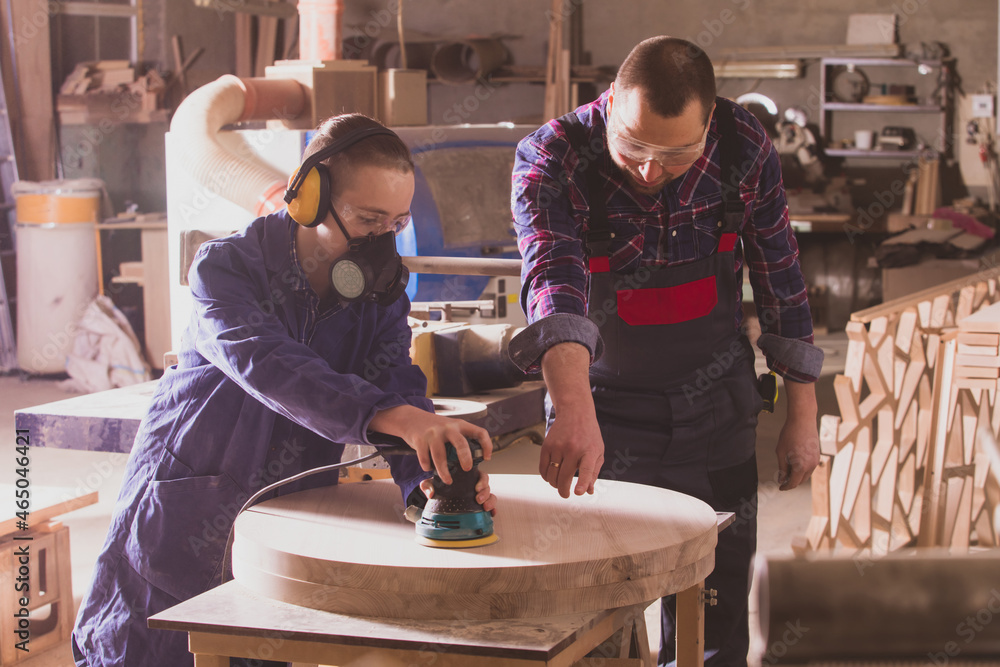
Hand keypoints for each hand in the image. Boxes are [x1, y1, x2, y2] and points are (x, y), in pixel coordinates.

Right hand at [370, 405, 491, 483]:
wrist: (411, 418)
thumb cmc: (434, 427)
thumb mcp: (451, 427)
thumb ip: (460, 439)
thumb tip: (472, 458)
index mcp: (459, 425)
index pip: (479, 432)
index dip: (487, 445)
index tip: (487, 458)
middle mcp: (448, 428)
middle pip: (461, 443)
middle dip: (465, 458)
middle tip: (467, 469)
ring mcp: (433, 433)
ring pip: (440, 456)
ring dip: (444, 471)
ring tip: (448, 480)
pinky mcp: (420, 440)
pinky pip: (425, 458)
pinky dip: (427, 467)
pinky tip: (428, 468)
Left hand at [421, 469, 496, 515]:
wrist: (438, 497)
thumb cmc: (439, 487)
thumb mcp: (432, 484)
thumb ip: (428, 485)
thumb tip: (431, 493)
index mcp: (467, 477)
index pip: (479, 475)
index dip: (482, 480)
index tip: (477, 487)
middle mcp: (475, 485)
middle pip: (487, 486)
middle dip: (485, 492)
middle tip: (478, 499)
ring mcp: (478, 495)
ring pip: (490, 495)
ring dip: (490, 501)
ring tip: (484, 507)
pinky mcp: (479, 505)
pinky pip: (490, 506)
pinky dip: (493, 509)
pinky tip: (491, 513)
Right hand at [539, 410, 604, 498]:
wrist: (575, 412)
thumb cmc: (588, 433)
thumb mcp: (598, 451)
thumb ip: (593, 472)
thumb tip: (588, 491)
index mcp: (589, 451)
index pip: (586, 469)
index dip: (582, 482)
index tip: (578, 492)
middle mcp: (573, 448)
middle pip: (564, 476)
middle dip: (563, 490)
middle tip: (565, 494)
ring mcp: (558, 446)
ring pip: (552, 474)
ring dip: (554, 484)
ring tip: (559, 484)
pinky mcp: (547, 445)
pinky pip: (542, 467)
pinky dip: (545, 476)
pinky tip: (550, 477)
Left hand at [775, 415, 819, 489]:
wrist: (803, 420)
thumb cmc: (789, 434)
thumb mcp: (781, 452)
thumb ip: (782, 468)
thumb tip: (781, 480)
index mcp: (801, 466)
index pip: (793, 483)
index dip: (786, 487)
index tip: (780, 488)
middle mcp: (811, 465)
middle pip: (801, 480)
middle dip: (791, 482)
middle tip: (782, 480)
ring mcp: (816, 460)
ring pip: (806, 474)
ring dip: (797, 475)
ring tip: (787, 471)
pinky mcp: (818, 455)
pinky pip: (810, 467)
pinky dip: (803, 469)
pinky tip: (794, 463)